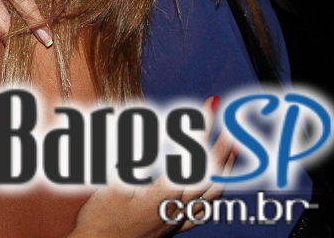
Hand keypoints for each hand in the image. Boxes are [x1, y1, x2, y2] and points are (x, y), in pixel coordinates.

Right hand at [67, 97, 237, 237]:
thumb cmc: (101, 218)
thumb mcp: (114, 183)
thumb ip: (136, 157)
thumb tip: (154, 132)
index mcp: (164, 195)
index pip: (192, 156)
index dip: (202, 129)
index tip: (210, 107)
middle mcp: (177, 208)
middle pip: (211, 174)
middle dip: (223, 145)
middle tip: (232, 122)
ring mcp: (178, 219)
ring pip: (213, 194)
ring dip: (224, 168)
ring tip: (232, 148)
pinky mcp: (174, 226)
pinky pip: (203, 210)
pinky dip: (213, 192)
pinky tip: (215, 185)